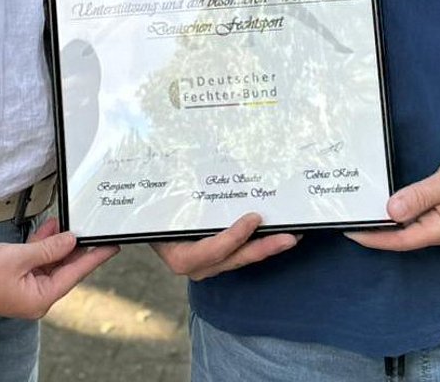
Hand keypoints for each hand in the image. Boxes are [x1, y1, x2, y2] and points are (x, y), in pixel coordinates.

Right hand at [0, 217, 117, 318]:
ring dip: (58, 244)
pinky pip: (36, 261)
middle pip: (64, 269)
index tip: (111, 247)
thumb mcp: (21, 256)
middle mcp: (34, 298)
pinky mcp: (14, 279)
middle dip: (76, 248)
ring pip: (50, 264)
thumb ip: (49, 248)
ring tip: (69, 224)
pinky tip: (48, 229)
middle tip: (92, 231)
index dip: (94, 258)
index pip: (74, 274)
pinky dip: (43, 245)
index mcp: (39, 300)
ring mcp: (24, 289)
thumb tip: (71, 241)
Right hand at [152, 213, 299, 280]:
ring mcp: (209, 265)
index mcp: (180, 256)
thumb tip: (180, 172)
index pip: (213, 250)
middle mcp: (197, 266)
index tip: (254, 218)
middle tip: (290, 237)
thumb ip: (173, 201)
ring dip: (267, 246)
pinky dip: (257, 244)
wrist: (148, 225)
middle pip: (235, 258)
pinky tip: (275, 233)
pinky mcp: (218, 259)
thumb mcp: (160, 210)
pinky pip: (240, 253)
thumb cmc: (153, 215)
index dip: (235, 236)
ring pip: (242, 257)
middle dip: (265, 248)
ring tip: (291, 235)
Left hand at [346, 143, 439, 252]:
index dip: (374, 238)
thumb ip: (419, 196)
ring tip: (362, 214)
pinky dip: (400, 213)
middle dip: (376, 232)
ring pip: (410, 228)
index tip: (350, 232)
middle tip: (349, 221)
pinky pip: (418, 217)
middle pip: (402, 237)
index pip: (400, 240)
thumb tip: (390, 212)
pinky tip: (389, 205)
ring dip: (387, 223)